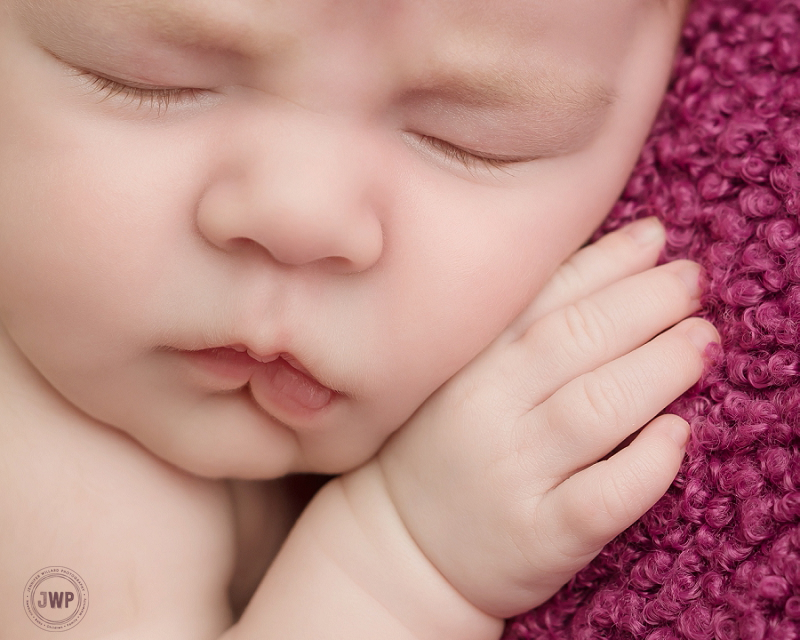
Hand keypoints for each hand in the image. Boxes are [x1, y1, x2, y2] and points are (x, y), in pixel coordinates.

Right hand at [371, 218, 717, 618]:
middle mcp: (487, 409)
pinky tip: (676, 435)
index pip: (544, 298)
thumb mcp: (460, 378)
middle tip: (692, 280)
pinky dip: (645, 463)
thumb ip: (514, 332)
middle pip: (574, 341)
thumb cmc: (442, 451)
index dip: (606, 262)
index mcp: (469, 363)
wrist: (404, 547)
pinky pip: (600, 498)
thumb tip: (603, 275)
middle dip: (644, 301)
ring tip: (703, 342)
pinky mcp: (539, 536)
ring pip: (594, 409)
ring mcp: (513, 474)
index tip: (654, 239)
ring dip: (658, 368)